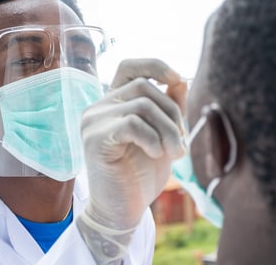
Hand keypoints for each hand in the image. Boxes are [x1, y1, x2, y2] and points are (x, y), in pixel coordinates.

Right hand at [81, 58, 186, 229]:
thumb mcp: (163, 137)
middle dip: (172, 113)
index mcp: (113, 104)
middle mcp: (98, 107)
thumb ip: (169, 109)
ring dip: (169, 130)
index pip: (129, 67)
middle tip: (181, 143)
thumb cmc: (141, 174)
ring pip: (142, 105)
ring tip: (175, 153)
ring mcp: (93, 121)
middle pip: (144, 87)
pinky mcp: (95, 139)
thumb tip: (180, 79)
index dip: (155, 65)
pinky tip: (157, 155)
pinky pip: (132, 123)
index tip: (177, 79)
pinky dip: (153, 138)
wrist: (122, 210)